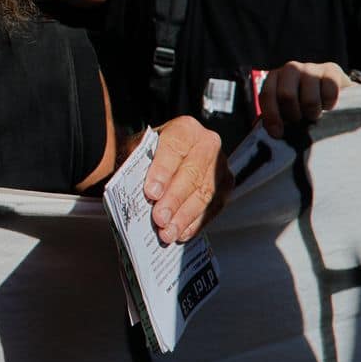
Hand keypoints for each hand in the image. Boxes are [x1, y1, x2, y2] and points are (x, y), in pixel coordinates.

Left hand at [143, 116, 229, 244]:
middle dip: (174, 200)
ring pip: (204, 194)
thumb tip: (136, 187)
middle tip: (159, 219)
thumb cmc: (147, 155)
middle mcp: (207, 143)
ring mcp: (220, 166)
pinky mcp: (225, 187)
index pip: (174, 148)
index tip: (151, 192)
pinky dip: (195, 223)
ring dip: (184, 217)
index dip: (162, 171)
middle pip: (192, 174)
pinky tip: (181, 233)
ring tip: (167, 232)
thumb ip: (136, 164)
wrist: (158, 160)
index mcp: (185, 128)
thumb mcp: (135, 151)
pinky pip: (213, 208)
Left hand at [259, 61, 351, 139]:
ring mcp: (311, 67)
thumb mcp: (287, 108)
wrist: (335, 90)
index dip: (271, 116)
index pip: (267, 95)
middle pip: (286, 96)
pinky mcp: (332, 70)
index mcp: (274, 77)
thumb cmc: (304, 104)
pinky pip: (329, 93)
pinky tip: (328, 105)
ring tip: (314, 114)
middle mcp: (290, 68)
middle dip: (293, 115)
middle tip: (300, 120)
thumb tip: (275, 133)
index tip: (278, 134)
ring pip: (309, 99)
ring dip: (313, 113)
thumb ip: (278, 116)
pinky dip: (329, 105)